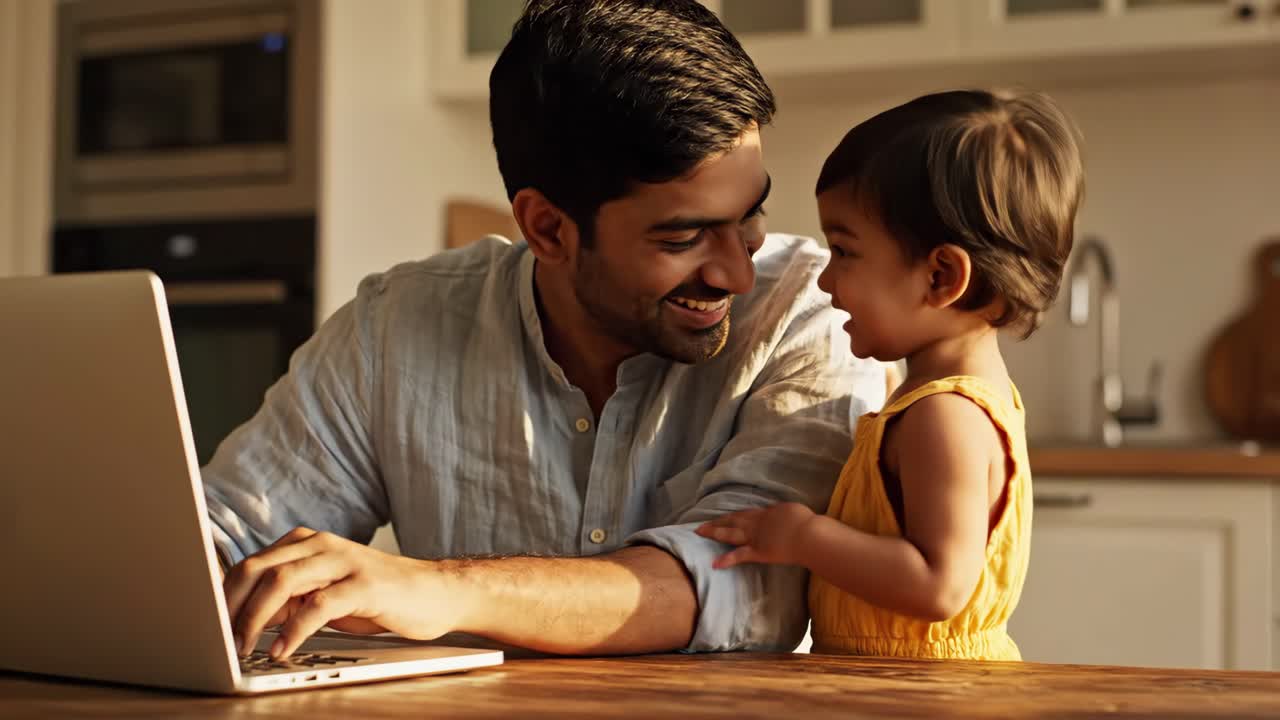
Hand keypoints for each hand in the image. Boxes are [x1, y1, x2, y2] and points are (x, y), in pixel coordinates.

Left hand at [222, 527, 466, 658]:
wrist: (434, 593)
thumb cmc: (378, 596)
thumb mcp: (325, 593)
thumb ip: (289, 597)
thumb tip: (242, 617)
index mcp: (306, 543)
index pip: (250, 564)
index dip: (223, 595)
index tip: (205, 625)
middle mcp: (322, 545)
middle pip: (258, 568)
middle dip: (231, 607)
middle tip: (219, 641)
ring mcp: (344, 561)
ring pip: (282, 581)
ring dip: (255, 619)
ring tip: (243, 648)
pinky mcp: (365, 584)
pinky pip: (318, 605)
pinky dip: (294, 630)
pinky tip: (283, 650)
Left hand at [694, 502, 816, 568]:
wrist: (807, 534)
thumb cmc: (804, 521)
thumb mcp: (792, 511)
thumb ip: (782, 513)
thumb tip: (780, 514)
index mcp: (765, 513)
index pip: (745, 514)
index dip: (733, 515)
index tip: (725, 517)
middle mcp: (756, 523)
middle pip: (732, 520)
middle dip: (717, 522)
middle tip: (702, 524)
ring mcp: (754, 537)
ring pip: (730, 533)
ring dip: (714, 532)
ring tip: (699, 532)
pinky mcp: (757, 552)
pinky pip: (739, 555)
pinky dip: (726, 559)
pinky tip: (714, 563)